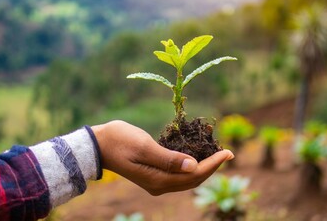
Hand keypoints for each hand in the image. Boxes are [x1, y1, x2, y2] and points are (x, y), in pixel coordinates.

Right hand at [91, 120, 233, 195]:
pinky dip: (192, 165)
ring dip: (204, 167)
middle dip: (213, 167)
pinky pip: (179, 174)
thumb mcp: (144, 146)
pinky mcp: (154, 175)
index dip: (213, 164)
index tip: (228, 152)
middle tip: (228, 152)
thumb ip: (168, 158)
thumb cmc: (119, 141)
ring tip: (217, 153)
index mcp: (158, 179)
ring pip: (187, 179)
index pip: (194, 175)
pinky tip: (198, 154)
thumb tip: (194, 165)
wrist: (98, 146)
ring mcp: (157, 182)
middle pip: (193, 180)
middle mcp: (160, 185)